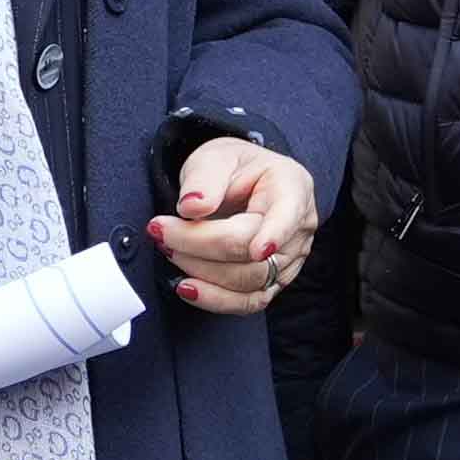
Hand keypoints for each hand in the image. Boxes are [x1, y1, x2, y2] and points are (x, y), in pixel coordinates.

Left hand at [150, 138, 320, 314]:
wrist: (238, 183)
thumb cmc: (231, 167)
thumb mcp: (215, 156)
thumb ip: (204, 178)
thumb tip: (192, 208)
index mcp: (292, 187)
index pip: (288, 215)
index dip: (275, 234)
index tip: (258, 250)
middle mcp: (298, 228)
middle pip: (255, 252)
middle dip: (200, 245)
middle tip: (161, 231)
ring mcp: (288, 259)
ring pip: (249, 282)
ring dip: (201, 272)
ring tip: (168, 249)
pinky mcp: (272, 282)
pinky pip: (248, 302)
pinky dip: (214, 299)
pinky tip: (186, 287)